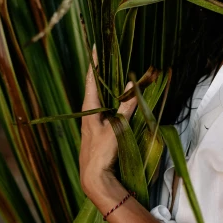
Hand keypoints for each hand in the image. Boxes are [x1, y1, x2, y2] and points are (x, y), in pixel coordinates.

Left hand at [79, 48, 137, 197]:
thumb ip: (126, 107)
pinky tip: (120, 96)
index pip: (91, 79)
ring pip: (102, 96)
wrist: (94, 176)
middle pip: (96, 85)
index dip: (94, 62)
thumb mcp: (116, 128)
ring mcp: (93, 120)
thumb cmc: (101, 151)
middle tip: (111, 53)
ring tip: (117, 69)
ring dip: (109, 84)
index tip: (96, 46)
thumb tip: (133, 85)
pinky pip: (106, 106)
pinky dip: (113, 98)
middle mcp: (89, 111)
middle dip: (103, 70)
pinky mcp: (100, 128)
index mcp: (88, 108)